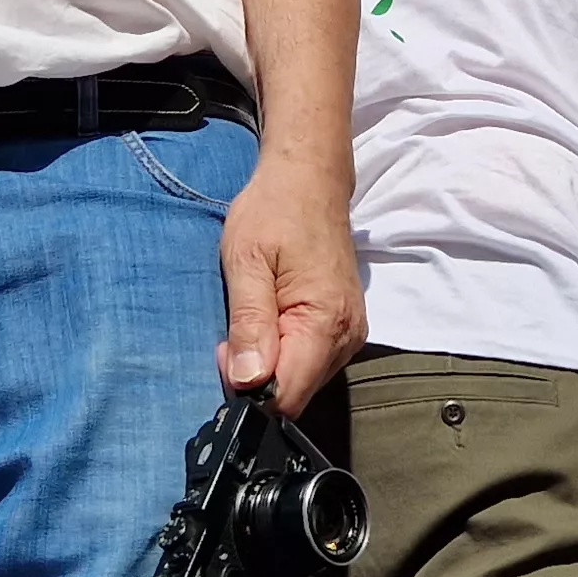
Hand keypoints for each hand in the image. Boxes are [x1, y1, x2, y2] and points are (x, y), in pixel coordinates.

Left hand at [217, 161, 362, 413]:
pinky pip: (312, 363)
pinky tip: (272, 318)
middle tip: (235, 329)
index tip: (227, 350)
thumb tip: (247, 381)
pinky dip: (286, 352)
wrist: (309, 181)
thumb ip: (249, 322)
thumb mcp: (246, 261)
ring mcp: (351, 334)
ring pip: (303, 381)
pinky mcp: (347, 329)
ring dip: (271, 363)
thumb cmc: (273, 212)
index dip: (249, 386)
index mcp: (325, 322)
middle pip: (295, 393)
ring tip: (255, 314)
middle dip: (257, 376)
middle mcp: (347, 337)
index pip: (286, 396)